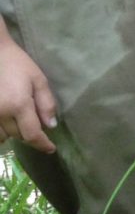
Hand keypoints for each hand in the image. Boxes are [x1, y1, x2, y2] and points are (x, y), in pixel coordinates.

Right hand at [0, 37, 57, 152]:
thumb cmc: (18, 65)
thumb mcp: (38, 80)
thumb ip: (46, 103)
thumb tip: (51, 126)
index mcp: (19, 105)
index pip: (32, 134)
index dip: (42, 144)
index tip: (51, 149)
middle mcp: (1, 114)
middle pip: (18, 136)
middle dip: (31, 134)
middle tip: (38, 126)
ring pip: (3, 137)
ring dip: (15, 133)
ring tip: (22, 122)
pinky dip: (1, 132)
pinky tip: (8, 124)